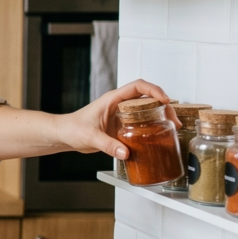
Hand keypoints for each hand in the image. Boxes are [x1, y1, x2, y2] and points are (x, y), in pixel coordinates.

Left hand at [56, 79, 174, 158]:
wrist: (64, 135)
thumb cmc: (72, 129)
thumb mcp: (90, 137)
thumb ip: (107, 145)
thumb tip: (126, 152)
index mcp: (112, 99)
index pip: (138, 86)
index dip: (154, 90)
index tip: (164, 100)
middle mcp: (119, 105)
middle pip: (148, 98)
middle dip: (164, 106)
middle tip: (173, 120)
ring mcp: (121, 115)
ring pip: (146, 110)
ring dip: (160, 116)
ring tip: (172, 127)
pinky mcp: (121, 126)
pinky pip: (141, 123)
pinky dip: (152, 127)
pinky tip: (158, 136)